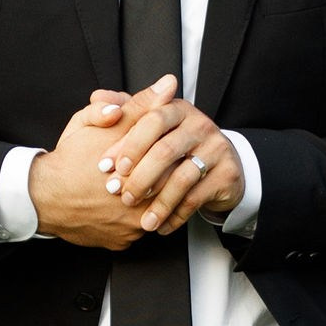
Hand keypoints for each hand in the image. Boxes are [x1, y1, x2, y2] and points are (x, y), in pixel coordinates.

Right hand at [28, 85, 177, 251]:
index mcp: (141, 174)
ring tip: (135, 186)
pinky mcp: (121, 243)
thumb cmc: (70, 158)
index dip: (170, 153)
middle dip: (161, 177)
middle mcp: (141, 206)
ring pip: (155, 212)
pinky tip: (119, 205)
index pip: (176, 163)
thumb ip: (138, 105)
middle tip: (148, 168)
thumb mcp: (99, 122)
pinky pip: (135, 230)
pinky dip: (131, 218)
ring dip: (150, 199)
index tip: (164, 148)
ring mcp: (132, 229)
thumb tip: (167, 84)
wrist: (42, 196)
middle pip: (169, 189)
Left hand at [96, 82, 244, 235]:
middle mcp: (199, 124)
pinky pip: (196, 198)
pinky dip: (174, 215)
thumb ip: (123, 111)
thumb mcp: (148, 125)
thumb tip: (98, 99)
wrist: (219, 166)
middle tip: (121, 195)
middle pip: (165, 151)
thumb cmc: (173, 146)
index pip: (151, 120)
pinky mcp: (227, 174)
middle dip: (139, 177)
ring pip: (181, 178)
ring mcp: (216, 148)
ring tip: (142, 219)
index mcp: (176, 108)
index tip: (106, 167)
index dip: (127, 144)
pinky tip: (160, 226)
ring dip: (157, 202)